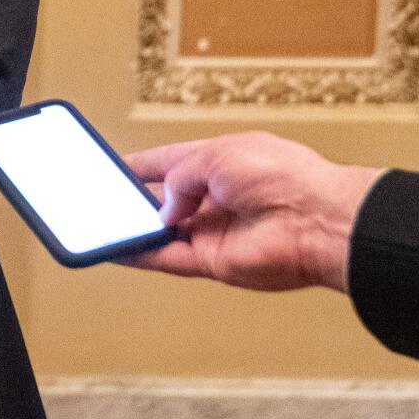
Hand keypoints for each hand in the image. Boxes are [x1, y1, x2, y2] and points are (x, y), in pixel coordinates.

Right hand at [122, 132, 383, 293]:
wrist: (317, 220)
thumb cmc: (283, 176)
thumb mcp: (217, 155)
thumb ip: (179, 177)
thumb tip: (164, 207)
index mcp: (222, 163)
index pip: (173, 163)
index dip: (144, 165)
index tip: (115, 167)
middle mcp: (218, 198)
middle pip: (167, 201)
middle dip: (136, 200)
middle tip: (103, 199)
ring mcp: (215, 232)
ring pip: (163, 233)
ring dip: (134, 229)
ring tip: (101, 224)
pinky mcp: (213, 262)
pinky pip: (167, 260)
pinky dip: (140, 255)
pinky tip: (116, 249)